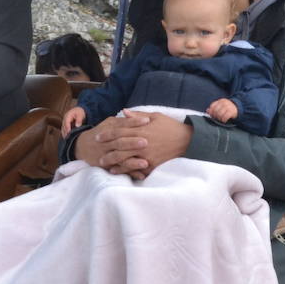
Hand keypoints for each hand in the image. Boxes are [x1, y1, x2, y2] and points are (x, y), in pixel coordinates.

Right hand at [61, 106, 86, 137]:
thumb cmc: (80, 112)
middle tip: (68, 139)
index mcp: (68, 116)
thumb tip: (77, 126)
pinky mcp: (65, 125)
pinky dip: (65, 134)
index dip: (68, 129)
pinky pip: (64, 130)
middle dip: (65, 133)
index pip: (66, 123)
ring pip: (63, 129)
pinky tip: (66, 138)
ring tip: (67, 140)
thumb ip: (79, 120)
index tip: (69, 134)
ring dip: (64, 134)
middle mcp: (64, 119)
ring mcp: (64, 122)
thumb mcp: (80, 115)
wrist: (79, 110)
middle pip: (64, 127)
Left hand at [75, 110, 192, 178]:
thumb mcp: (155, 116)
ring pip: (125, 159)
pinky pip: (135, 168)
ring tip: (103, 163)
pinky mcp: (152, 164)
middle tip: (96, 151)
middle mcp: (143, 142)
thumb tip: (123, 112)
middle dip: (106, 148)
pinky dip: (125, 170)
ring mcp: (147, 155)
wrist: (188, 141)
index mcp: (142, 129)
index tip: (98, 137)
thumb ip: (137, 115)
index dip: (108, 134)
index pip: (120, 131)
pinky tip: (116, 171)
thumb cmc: (171, 127)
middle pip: (119, 146)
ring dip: (112, 161)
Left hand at [207, 98, 237, 122]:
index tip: (210, 115)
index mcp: (220, 101)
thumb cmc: (227, 107)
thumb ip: (214, 108)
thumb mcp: (221, 106)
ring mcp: (228, 107)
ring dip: (219, 118)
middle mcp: (224, 103)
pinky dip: (223, 119)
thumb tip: (207, 111)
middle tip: (216, 118)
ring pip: (220, 114)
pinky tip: (224, 120)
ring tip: (220, 119)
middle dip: (215, 116)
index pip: (212, 106)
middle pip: (216, 110)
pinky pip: (225, 116)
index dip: (210, 111)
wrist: (238, 107)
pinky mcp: (232, 111)